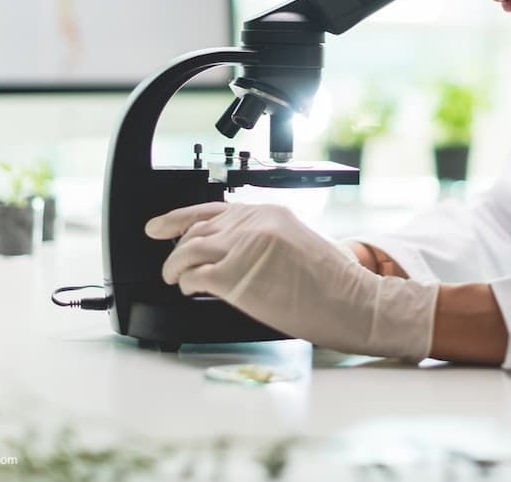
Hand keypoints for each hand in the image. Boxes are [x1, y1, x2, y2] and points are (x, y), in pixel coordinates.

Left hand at [145, 202, 437, 360]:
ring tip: (174, 279)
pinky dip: (187, 284)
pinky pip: (195, 276)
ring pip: (188, 250)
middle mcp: (254, 223)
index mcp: (269, 212)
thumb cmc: (331, 282)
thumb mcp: (296, 242)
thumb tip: (228, 250)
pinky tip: (191, 291)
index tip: (159, 226)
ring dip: (175, 267)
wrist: (351, 301)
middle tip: (172, 266)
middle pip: (197, 229)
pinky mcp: (236, 275)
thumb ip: (261, 239)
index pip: (212, 209)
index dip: (179, 218)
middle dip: (179, 248)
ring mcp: (243, 247)